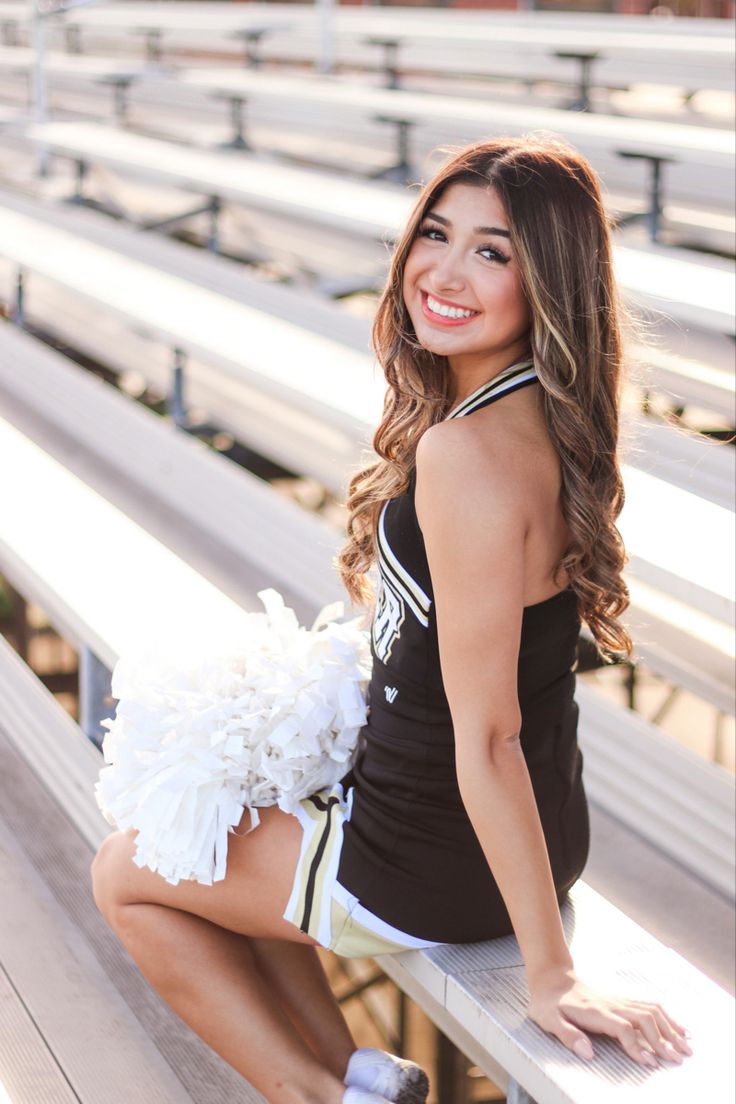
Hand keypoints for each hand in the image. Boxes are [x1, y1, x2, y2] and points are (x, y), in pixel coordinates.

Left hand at [527, 968, 693, 1065]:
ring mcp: (618, 1001)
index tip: (650, 1063)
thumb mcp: (548, 1020)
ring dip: (670, 1027)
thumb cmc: (548, 1003)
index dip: (637, 1046)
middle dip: (663, 1039)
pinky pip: (649, 1006)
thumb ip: (568, 1035)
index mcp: (595, 1012)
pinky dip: (667, 1017)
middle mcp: (611, 1005)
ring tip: (686, 1046)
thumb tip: (588, 1052)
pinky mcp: (621, 1001)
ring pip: (650, 1010)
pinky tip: (678, 1028)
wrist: (551, 979)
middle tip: (678, 1059)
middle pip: (644, 1018)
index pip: (623, 1028)